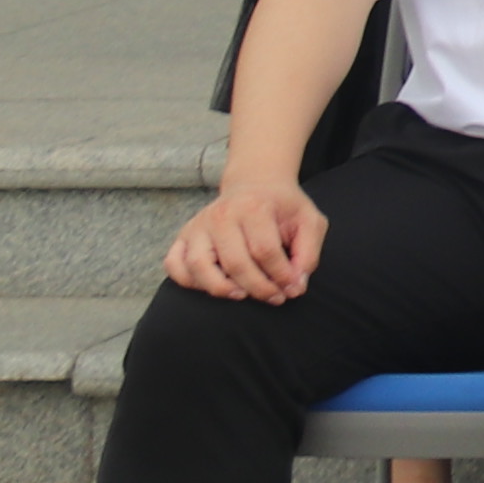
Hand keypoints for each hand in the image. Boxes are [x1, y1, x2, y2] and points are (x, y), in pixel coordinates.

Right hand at [166, 181, 325, 304]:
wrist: (256, 184)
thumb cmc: (283, 208)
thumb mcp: (309, 222)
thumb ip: (308, 253)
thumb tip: (296, 286)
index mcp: (254, 208)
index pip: (265, 251)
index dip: (281, 276)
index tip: (293, 288)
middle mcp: (221, 215)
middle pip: (235, 263)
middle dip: (258, 288)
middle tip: (275, 298)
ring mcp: (198, 226)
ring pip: (199, 267)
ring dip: (222, 289)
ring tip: (244, 294)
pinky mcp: (183, 236)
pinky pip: (174, 265)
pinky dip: (189, 282)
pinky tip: (215, 285)